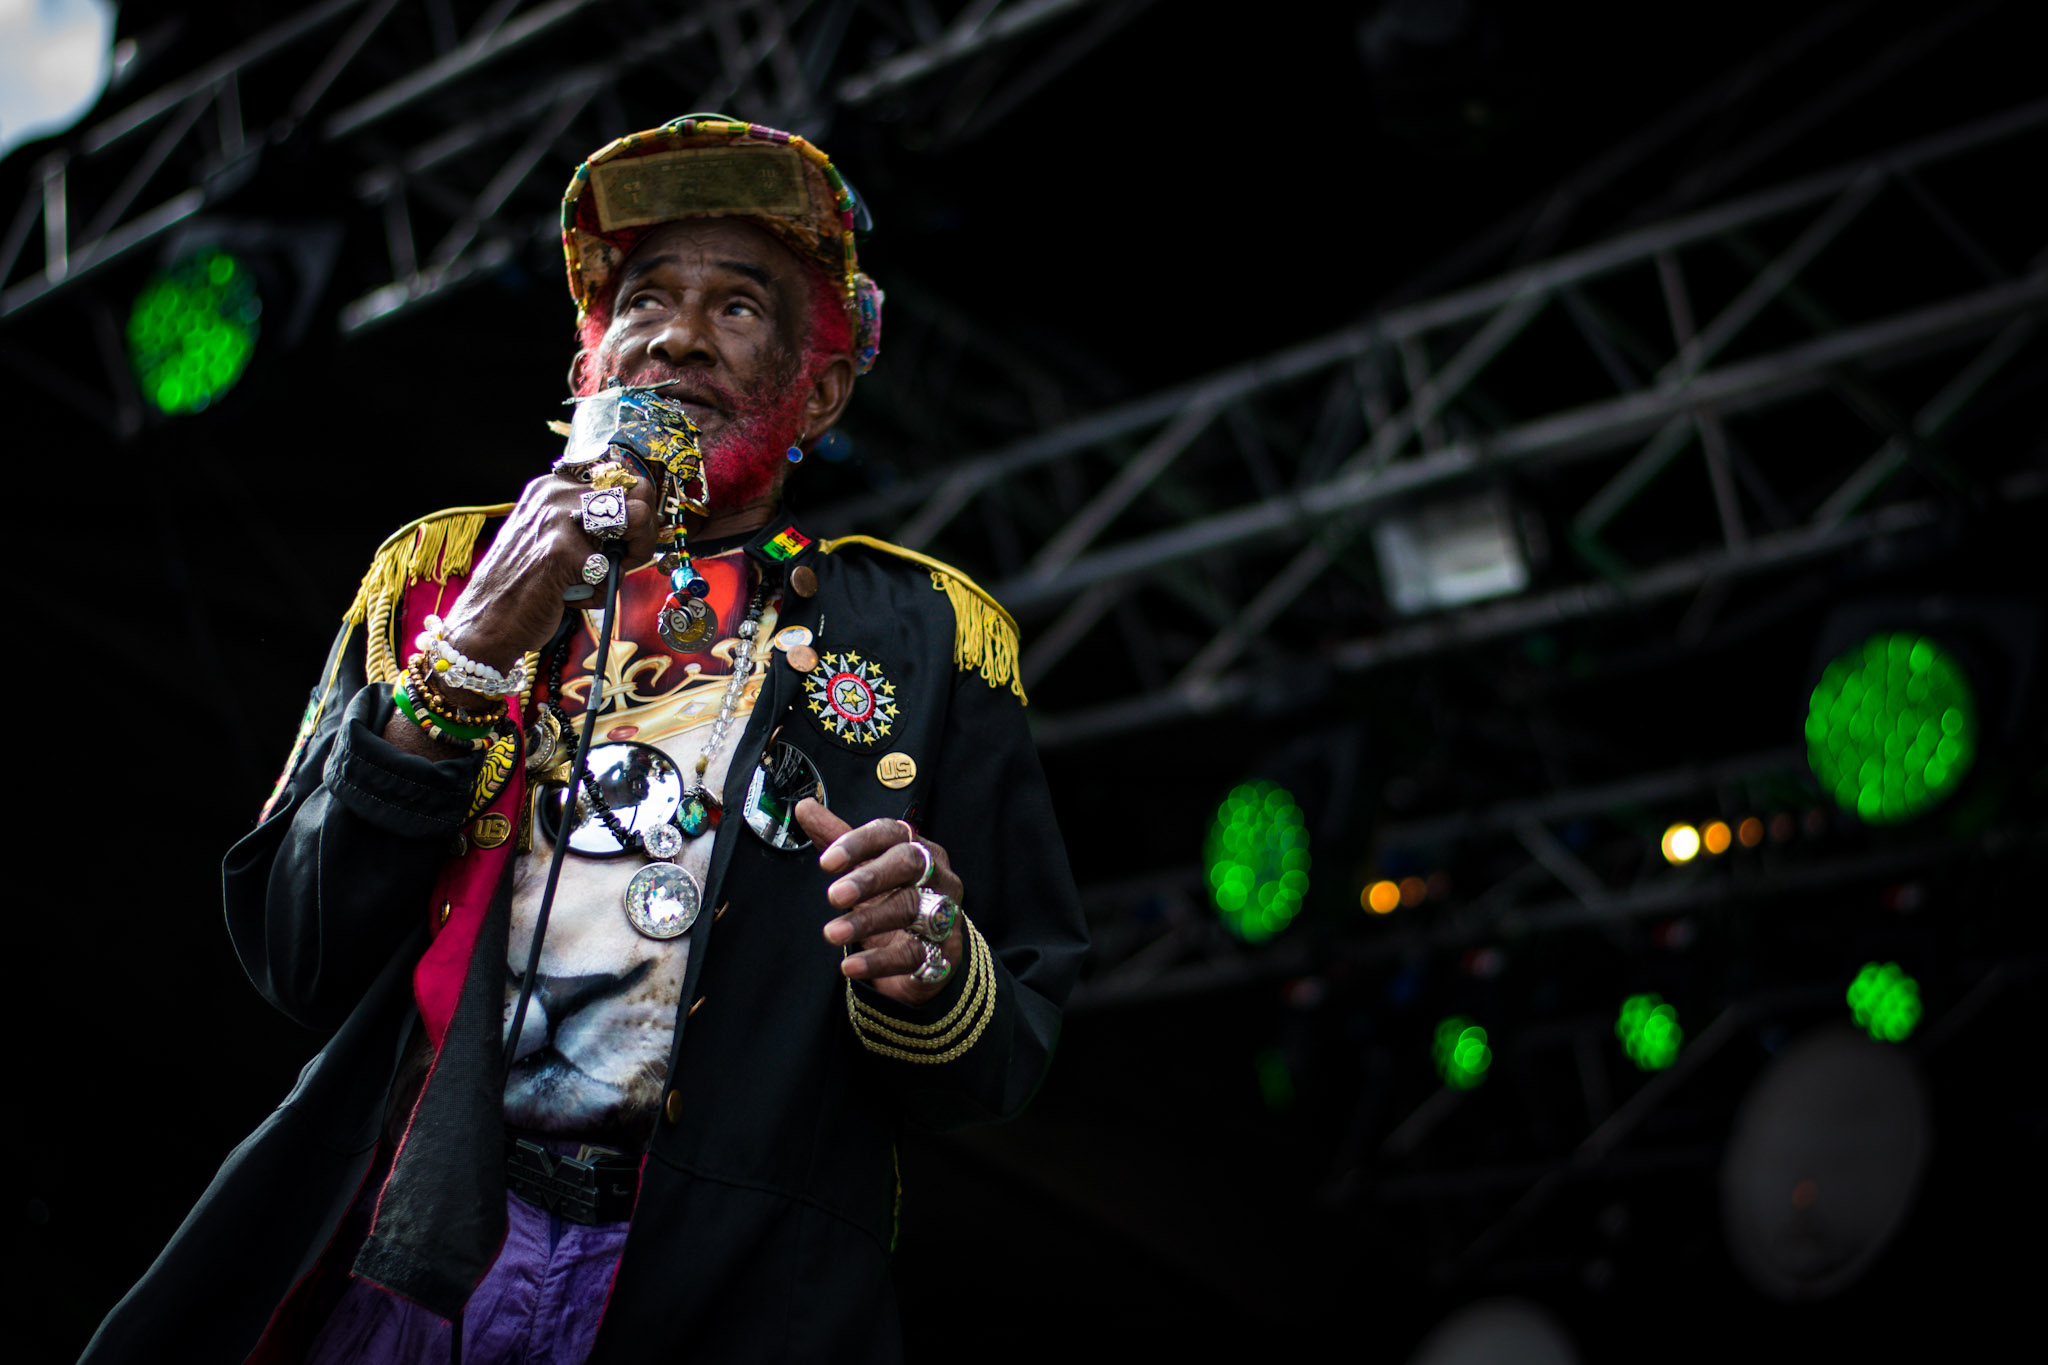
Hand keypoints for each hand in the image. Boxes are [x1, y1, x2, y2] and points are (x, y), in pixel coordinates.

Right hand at [437, 468, 659, 679]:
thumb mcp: (551, 537)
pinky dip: (598, 594)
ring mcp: (557, 519)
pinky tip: (568, 598)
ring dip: (628, 557)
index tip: (629, 537)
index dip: (638, 510)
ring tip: (593, 580)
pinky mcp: (561, 551)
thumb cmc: (524, 585)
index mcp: (554, 487)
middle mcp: (555, 493)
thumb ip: (587, 522)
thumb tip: (642, 515)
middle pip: (637, 495)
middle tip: (622, 561)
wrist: (485, 622)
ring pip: (637, 520)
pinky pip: (613, 571)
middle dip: (642, 533)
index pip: (622, 479)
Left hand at [796, 799, 966, 1007]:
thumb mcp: (867, 866)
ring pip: (909, 909)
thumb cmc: (895, 895)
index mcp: (916, 846)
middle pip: (908, 865)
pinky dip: (879, 961)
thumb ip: (837, 838)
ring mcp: (943, 911)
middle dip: (870, 878)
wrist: (932, 946)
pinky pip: (912, 954)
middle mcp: (936, 874)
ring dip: (868, 920)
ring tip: (832, 933)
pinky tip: (849, 966)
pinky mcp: (943, 951)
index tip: (826, 861)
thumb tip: (804, 807)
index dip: (859, 843)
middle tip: (833, 895)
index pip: (890, 833)